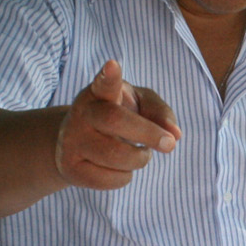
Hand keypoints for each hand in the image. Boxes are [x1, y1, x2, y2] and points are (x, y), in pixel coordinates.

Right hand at [54, 60, 181, 189]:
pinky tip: (118, 168)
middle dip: (148, 133)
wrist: (73, 144)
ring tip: (138, 154)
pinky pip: (111, 180)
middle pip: (115, 121)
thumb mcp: (138, 105)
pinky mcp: (70, 168)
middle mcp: (82, 114)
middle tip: (169, 144)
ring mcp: (72, 141)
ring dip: (139, 159)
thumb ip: (159, 112)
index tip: (113, 65)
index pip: (104, 83)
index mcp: (99, 93)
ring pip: (117, 156)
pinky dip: (125, 177)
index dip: (109, 76)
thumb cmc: (116, 117)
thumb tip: (175, 135)